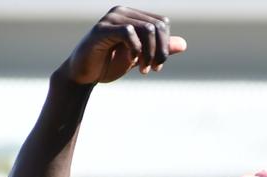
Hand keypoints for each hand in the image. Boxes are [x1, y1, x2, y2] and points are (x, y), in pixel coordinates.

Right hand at [61, 6, 186, 84]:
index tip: (158, 66)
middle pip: (157, 26)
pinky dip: (135, 49)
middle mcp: (122, 11)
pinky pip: (129, 32)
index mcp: (132, 15)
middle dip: (160, 51)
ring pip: (146, 29)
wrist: (83, 75)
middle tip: (153, 69)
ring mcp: (111, 18)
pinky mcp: (101, 29)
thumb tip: (183, 44)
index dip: (165, 45)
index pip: (162, 23)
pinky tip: (131, 63)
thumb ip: (158, 49)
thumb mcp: (139, 57)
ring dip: (150, 54)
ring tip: (144, 70)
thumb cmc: (108, 64)